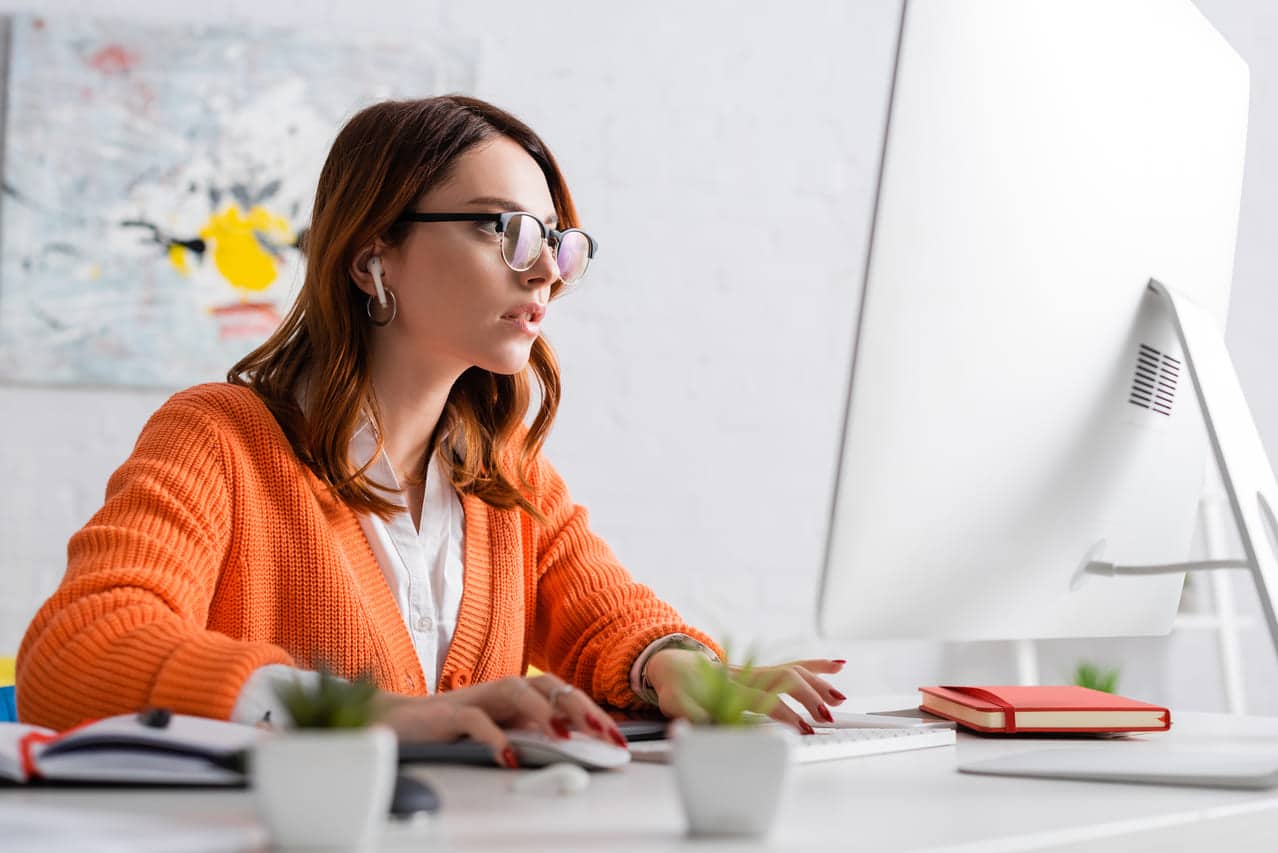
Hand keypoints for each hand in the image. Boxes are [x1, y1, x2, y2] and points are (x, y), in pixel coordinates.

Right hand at [374, 673, 628, 767]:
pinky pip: (473, 717)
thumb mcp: (501, 732)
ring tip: (563, 735)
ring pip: (514, 691)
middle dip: (579, 708)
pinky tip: (508, 755)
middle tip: (604, 734)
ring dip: (542, 712)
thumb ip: (531, 736)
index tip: (618, 739)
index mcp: (517, 694)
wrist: (397, 723)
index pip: (563, 694)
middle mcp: (500, 690)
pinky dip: (493, 735)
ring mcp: (474, 697)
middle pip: (547, 685)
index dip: (593, 713)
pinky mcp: (446, 713)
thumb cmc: (452, 729)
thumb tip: (575, 751)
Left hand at [643, 649, 847, 733]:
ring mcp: (756, 670)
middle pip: (785, 679)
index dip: (785, 714)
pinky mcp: (762, 670)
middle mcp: (747, 675)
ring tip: (840, 700)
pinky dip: (817, 664)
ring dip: (819, 683)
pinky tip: (838, 665)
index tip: (803, 729)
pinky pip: (793, 664)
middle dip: (810, 698)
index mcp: (728, 686)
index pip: (764, 699)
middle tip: (826, 718)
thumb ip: (691, 714)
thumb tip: (707, 725)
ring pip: (794, 670)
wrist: (669, 663)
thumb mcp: (674, 704)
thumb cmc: (673, 687)